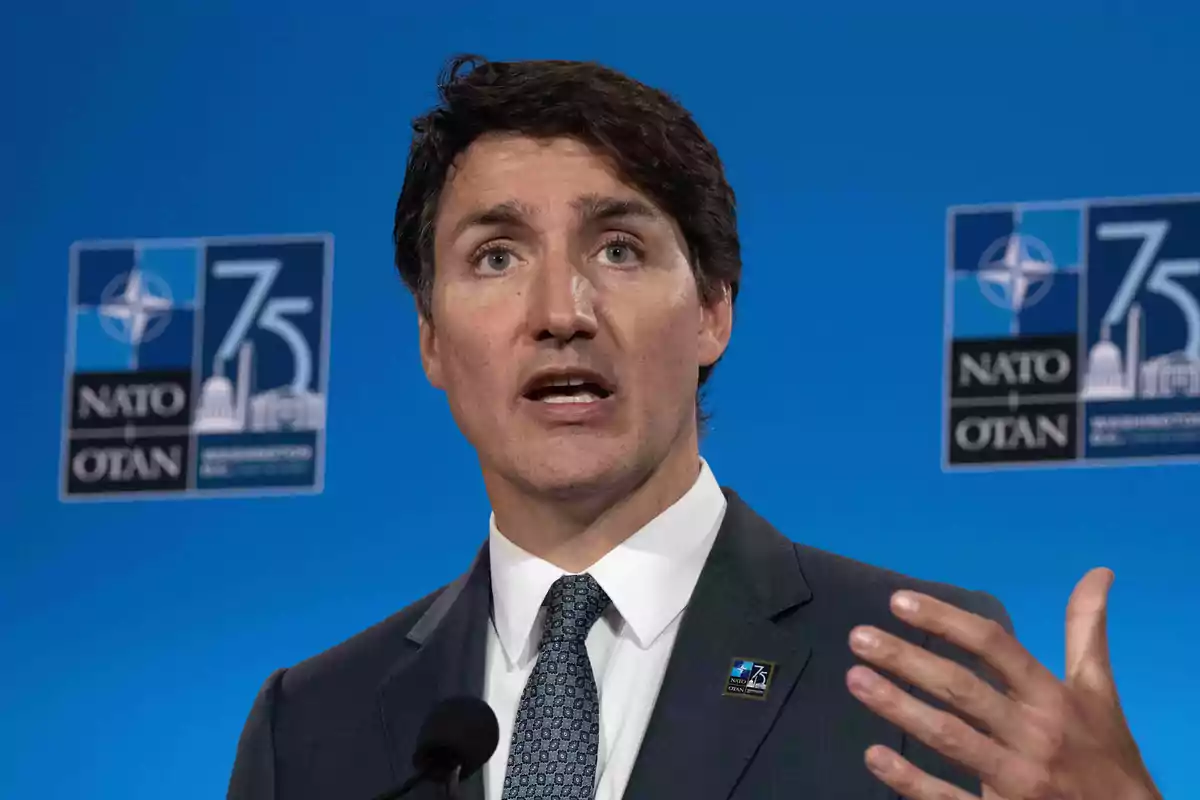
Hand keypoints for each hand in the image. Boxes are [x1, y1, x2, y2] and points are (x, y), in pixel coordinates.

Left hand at [845, 568, 1161, 799]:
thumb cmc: (1106, 754)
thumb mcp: (1099, 691)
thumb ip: (1087, 630)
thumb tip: (1099, 571)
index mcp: (1053, 698)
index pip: (994, 647)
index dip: (946, 620)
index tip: (898, 601)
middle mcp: (1034, 734)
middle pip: (962, 689)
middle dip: (907, 660)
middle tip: (859, 638)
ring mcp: (1016, 779)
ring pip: (949, 737)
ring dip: (898, 707)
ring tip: (856, 679)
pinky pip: (949, 799)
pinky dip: (910, 780)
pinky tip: (873, 755)